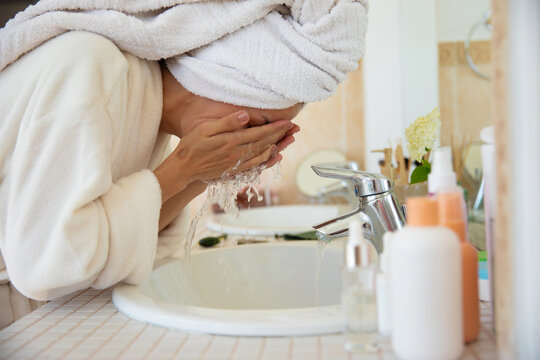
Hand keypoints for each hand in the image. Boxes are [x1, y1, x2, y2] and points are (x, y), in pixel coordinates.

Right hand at [154, 111, 293, 201]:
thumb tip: (246, 115)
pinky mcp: (235, 171)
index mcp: (232, 142)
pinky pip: (257, 166)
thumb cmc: (191, 146)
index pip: (259, 133)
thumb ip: (226, 123)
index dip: (275, 128)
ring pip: (263, 155)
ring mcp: (237, 165)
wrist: (184, 169)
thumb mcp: (205, 129)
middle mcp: (238, 155)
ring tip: (290, 140)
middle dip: (281, 136)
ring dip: (279, 147)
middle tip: (295, 128)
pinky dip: (268, 161)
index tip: (288, 122)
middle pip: (265, 144)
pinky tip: (275, 156)